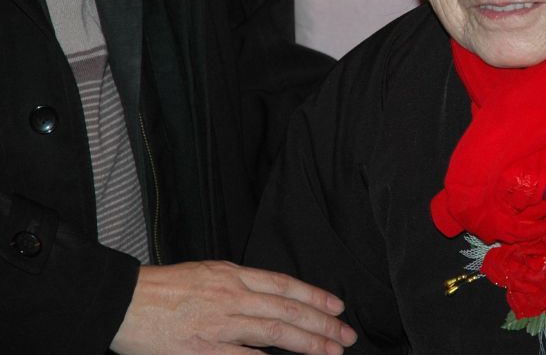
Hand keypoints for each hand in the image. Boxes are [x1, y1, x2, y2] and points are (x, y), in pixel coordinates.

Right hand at [110, 261, 358, 354]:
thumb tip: (272, 298)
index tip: (338, 307)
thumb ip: (240, 286)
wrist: (123, 300)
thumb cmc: (162, 289)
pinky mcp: (203, 349)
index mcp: (233, 275)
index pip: (285, 285)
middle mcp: (232, 296)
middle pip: (288, 309)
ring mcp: (219, 323)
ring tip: (331, 351)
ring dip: (308, 343)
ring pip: (275, 332)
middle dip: (322, 324)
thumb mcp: (207, 274)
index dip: (316, 296)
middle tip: (346, 335)